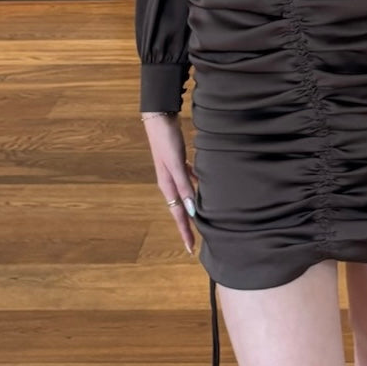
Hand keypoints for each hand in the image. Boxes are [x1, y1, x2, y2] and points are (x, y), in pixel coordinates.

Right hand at [142, 113, 198, 253]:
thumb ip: (184, 185)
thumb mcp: (176, 163)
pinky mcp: (178, 161)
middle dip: (189, 223)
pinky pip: (189, 179)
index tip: (190, 249)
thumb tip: (191, 210)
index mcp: (167, 185)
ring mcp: (174, 171)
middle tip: (200, 238)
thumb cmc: (167, 139)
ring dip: (194, 205)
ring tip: (205, 216)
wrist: (160, 116)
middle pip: (181, 207)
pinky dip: (197, 185)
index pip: (178, 214)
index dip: (184, 231)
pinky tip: (206, 184)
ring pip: (186, 194)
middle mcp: (170, 181)